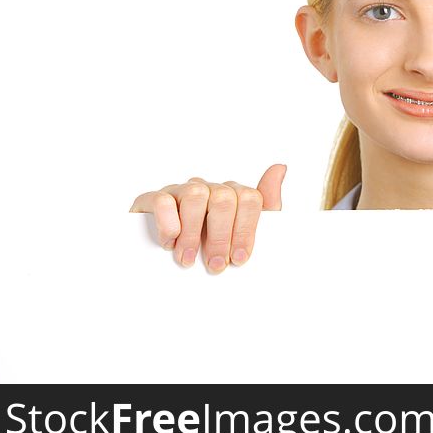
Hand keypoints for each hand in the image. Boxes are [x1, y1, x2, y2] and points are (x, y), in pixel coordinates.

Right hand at [129, 163, 286, 272]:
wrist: (161, 260)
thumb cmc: (207, 245)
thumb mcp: (241, 231)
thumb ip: (266, 204)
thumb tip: (280, 168)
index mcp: (232, 195)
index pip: (250, 199)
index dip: (246, 231)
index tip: (238, 259)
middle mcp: (208, 188)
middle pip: (224, 199)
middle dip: (221, 237)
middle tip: (215, 265)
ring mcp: (180, 191)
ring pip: (195, 195)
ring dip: (193, 233)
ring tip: (188, 259)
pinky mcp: (152, 199)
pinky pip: (162, 200)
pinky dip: (168, 223)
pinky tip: (169, 243)